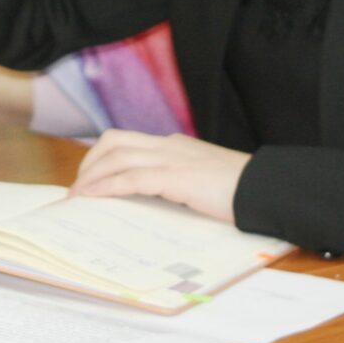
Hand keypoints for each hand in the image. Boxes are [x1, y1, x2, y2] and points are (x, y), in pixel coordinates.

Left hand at [69, 130, 250, 224]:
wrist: (267, 188)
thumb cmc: (242, 190)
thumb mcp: (204, 181)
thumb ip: (179, 183)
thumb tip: (155, 201)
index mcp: (175, 145)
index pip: (127, 141)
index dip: (101, 157)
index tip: (88, 178)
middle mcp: (168, 146)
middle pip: (113, 142)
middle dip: (89, 163)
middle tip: (78, 189)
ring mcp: (172, 158)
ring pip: (116, 157)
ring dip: (91, 177)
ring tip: (76, 197)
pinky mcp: (176, 177)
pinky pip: (130, 178)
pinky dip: (106, 187)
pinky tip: (92, 198)